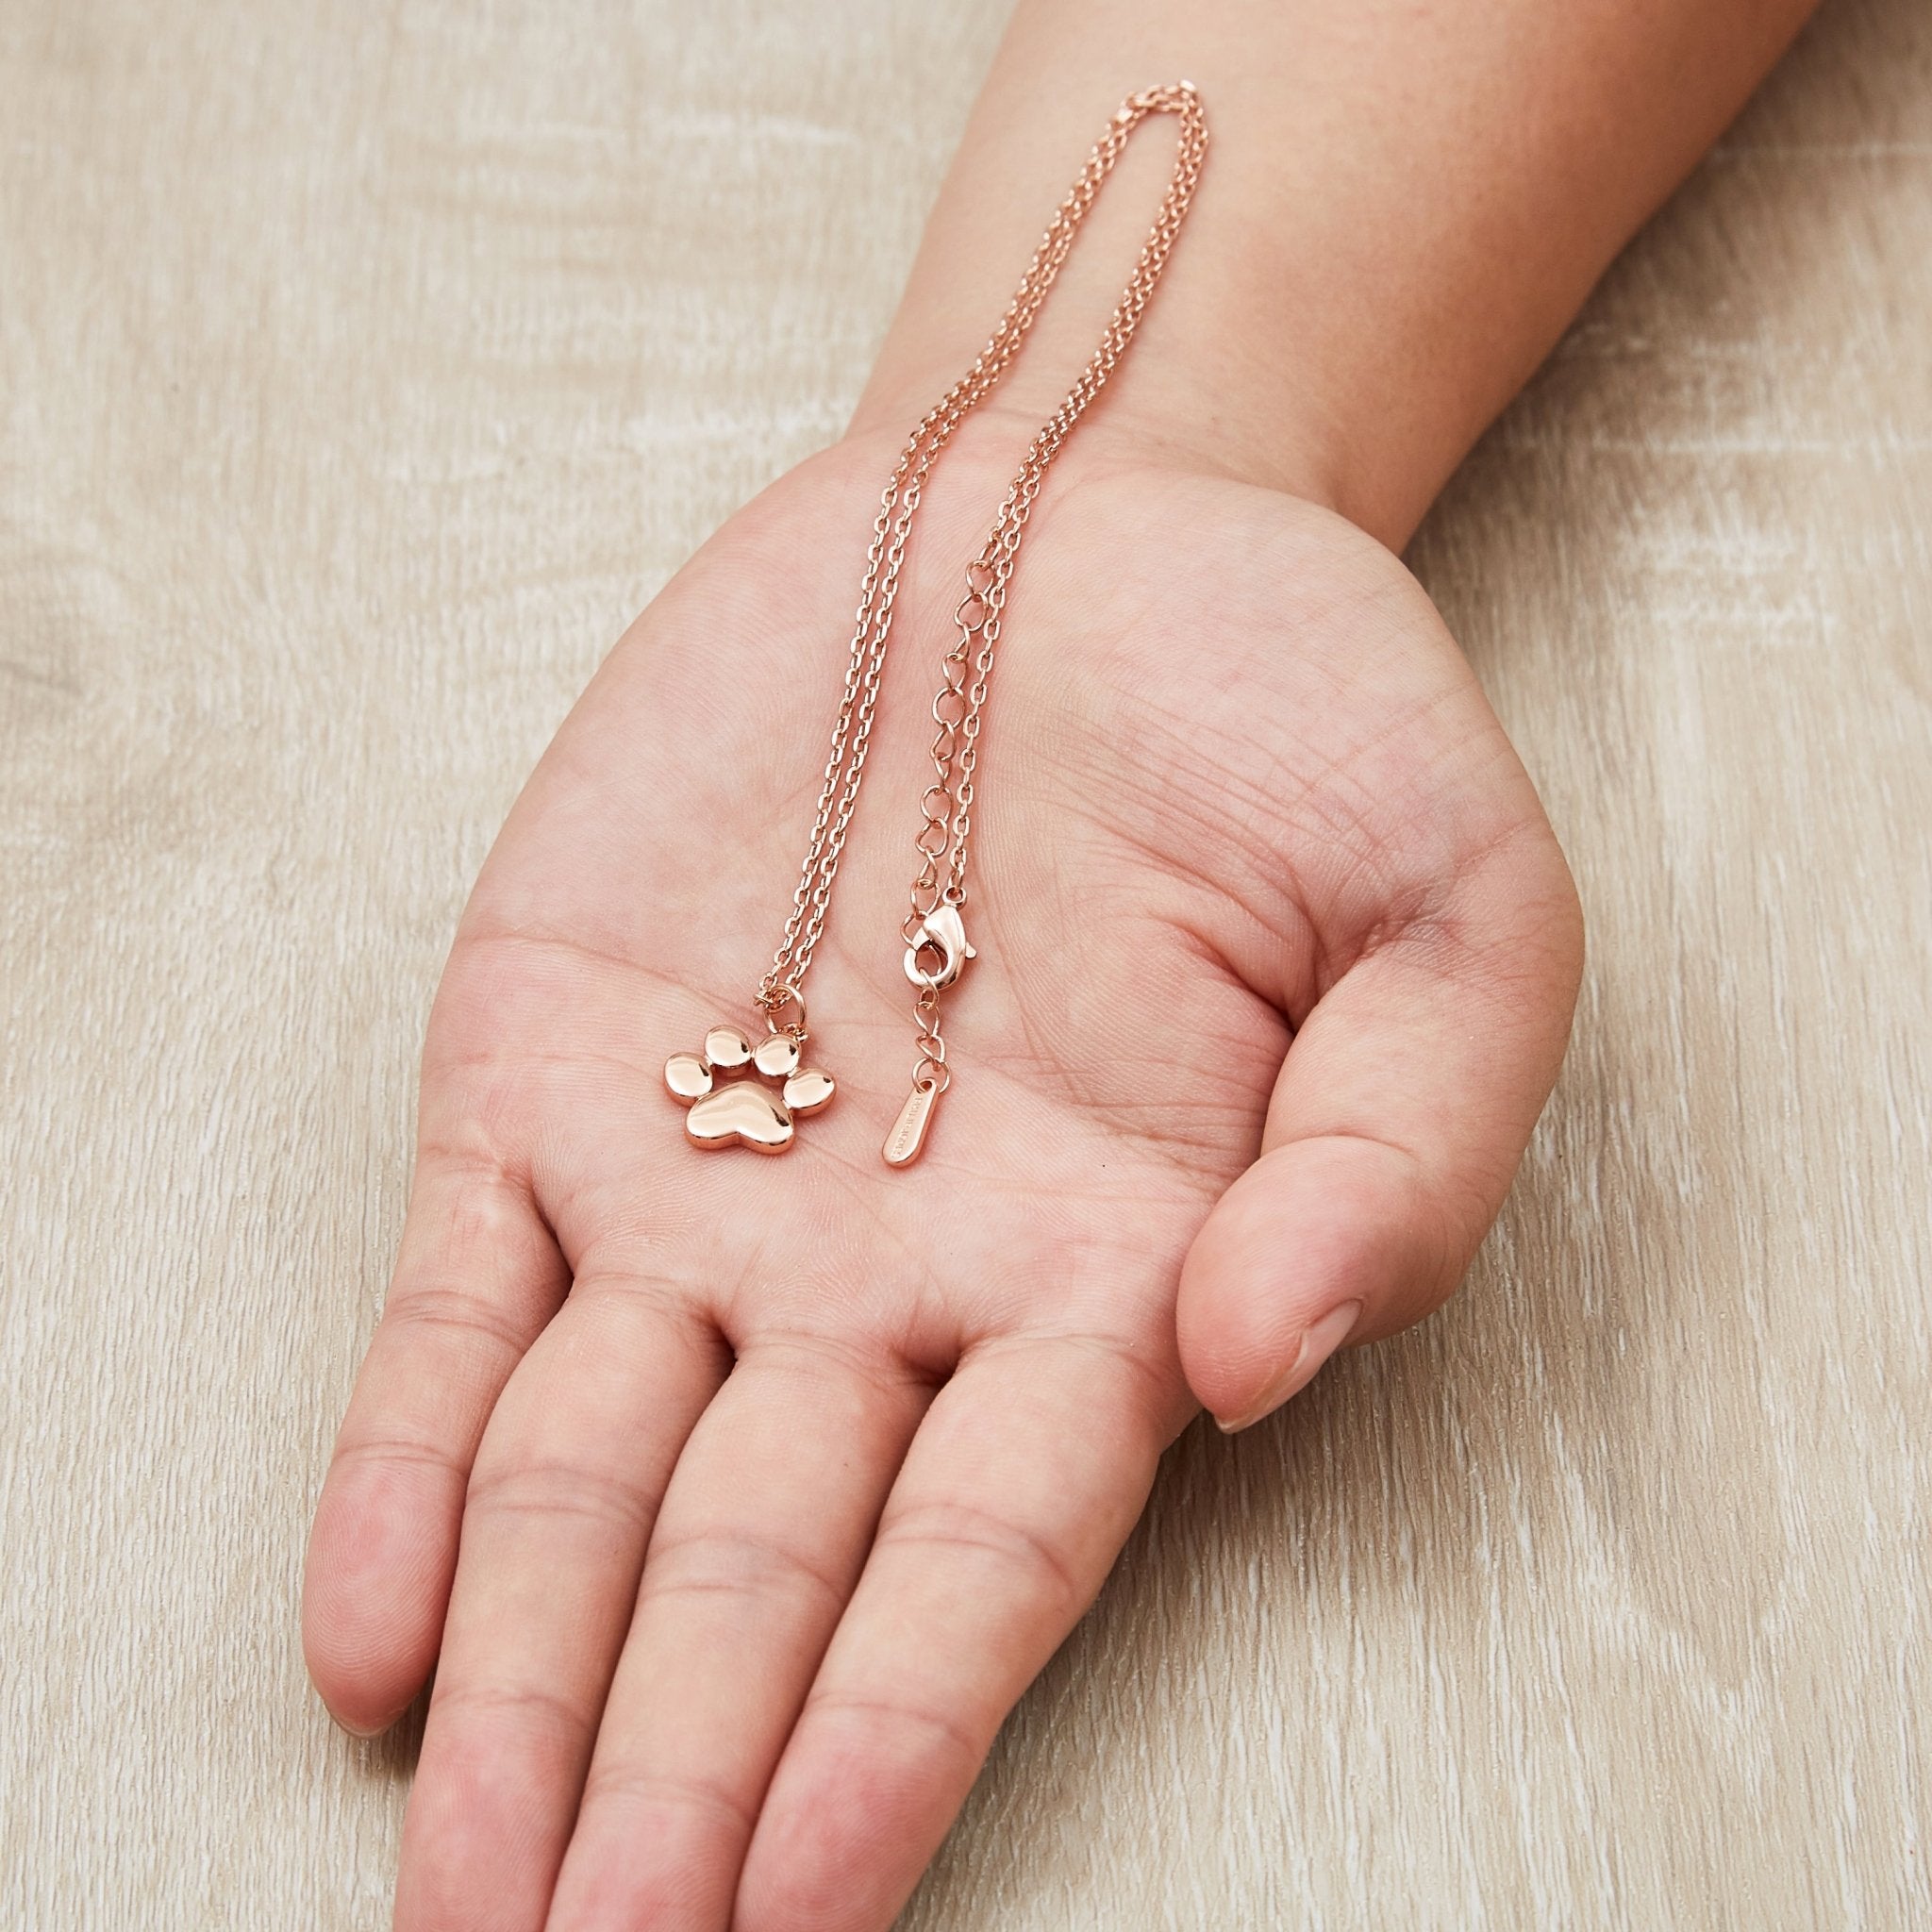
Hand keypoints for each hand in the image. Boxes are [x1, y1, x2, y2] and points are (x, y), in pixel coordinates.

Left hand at [302, 421, 1580, 1929]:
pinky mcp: (559, 1051)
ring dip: (523, 1669)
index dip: (896, 1723)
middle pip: (758, 1558)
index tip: (807, 1899)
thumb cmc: (1302, 716)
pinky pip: (461, 1293)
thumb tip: (1250, 1355)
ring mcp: (706, 1170)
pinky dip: (408, 1451)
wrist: (1090, 517)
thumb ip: (1403, 1153)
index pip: (986, 1551)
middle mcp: (889, 1268)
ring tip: (457, 1874)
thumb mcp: (1455, 913)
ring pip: (585, 1468)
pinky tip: (376, 1631)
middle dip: (670, 1766)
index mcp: (1110, 1266)